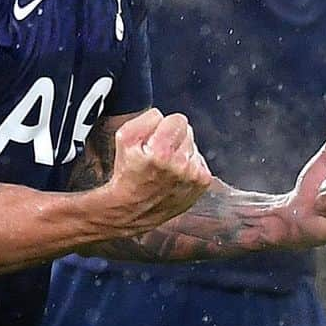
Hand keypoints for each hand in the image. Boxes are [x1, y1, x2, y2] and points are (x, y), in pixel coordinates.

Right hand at [103, 108, 212, 233]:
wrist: (133, 208)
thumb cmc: (128, 174)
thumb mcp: (124, 138)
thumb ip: (146, 118)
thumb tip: (162, 116)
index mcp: (162, 152)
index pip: (178, 119)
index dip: (163, 126)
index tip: (153, 138)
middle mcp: (181, 165)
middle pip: (187, 130)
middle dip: (172, 137)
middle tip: (157, 153)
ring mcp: (194, 176)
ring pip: (193, 145)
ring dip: (180, 151)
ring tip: (165, 165)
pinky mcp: (202, 184)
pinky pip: (199, 160)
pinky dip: (188, 164)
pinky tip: (174, 174)